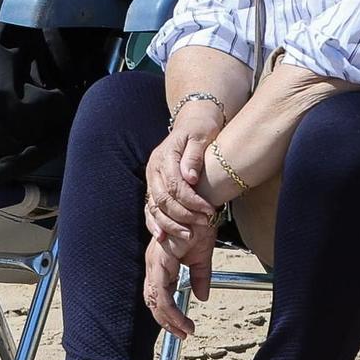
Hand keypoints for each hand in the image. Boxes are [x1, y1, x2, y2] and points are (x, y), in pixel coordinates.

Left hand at [142, 231, 211, 339]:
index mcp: (161, 262)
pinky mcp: (161, 262)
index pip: (158, 294)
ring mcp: (155, 263)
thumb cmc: (200, 226)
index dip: (167, 313)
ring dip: (169, 320)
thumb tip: (202, 297)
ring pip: (155, 300)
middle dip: (166, 321)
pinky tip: (182, 320)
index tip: (182, 327)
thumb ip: (200, 278)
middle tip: (182, 334)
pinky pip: (161, 294)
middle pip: (152, 300)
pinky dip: (171, 311)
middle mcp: (154, 263)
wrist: (202, 208)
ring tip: (184, 331)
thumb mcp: (201, 258)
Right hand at [143, 119, 217, 247]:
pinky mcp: (153, 187)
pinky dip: (154, 223)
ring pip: (155, 207)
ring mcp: (151, 179)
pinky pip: (150, 208)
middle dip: (183, 215)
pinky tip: (161, 236)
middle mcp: (153, 169)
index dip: (191, 201)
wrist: (192, 123)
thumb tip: (190, 177)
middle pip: (163, 199)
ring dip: (171, 224)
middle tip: (203, 224)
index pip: (174, 185)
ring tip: (189, 236)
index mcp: (164, 156)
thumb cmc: (200, 129)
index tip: (209, 211)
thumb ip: (194, 156)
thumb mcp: (201, 136)